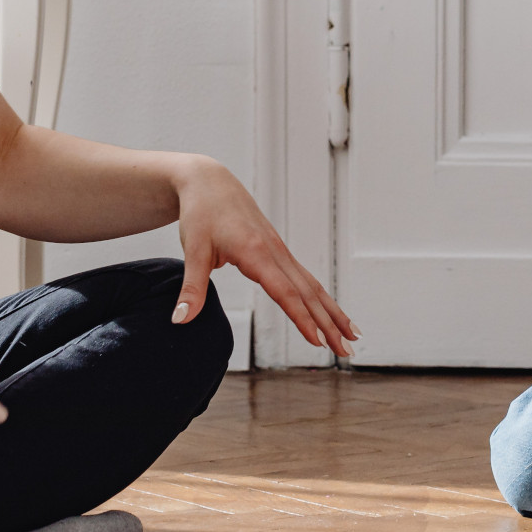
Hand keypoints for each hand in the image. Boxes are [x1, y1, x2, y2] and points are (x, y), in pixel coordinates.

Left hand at [169, 157, 356, 355]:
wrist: (209, 181)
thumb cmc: (201, 212)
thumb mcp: (192, 250)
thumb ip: (192, 289)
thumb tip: (180, 321)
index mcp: (256, 252)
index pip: (285, 292)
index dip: (302, 319)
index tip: (317, 342)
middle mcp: (275, 251)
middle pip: (308, 293)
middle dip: (329, 323)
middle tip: (347, 351)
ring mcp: (280, 251)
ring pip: (312, 286)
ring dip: (332, 312)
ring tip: (351, 336)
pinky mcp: (278, 251)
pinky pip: (305, 278)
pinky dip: (321, 298)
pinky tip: (329, 312)